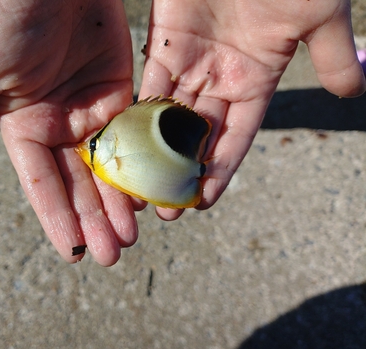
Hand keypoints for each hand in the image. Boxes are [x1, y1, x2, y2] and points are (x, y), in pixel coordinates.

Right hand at [0, 0, 138, 265]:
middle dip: (95, 221)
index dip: (57, 220)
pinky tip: (153, 191)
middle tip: (113, 255)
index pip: (42, 185)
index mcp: (24, 129)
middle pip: (79, 183)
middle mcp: (59, 126)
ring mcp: (91, 111)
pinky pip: (135, 134)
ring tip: (133, 235)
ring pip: (109, 166)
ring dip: (121, 201)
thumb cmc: (7, 16)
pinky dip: (144, 162)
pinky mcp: (121, 92)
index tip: (74, 253)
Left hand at [141, 0, 365, 220]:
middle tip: (165, 207)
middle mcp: (221, 77)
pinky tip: (127, 144)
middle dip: (182, 170)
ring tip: (140, 186)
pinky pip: (148, 86)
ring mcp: (191, 61)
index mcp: (256, 79)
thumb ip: (331, 57)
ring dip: (155, 151)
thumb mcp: (320, 16)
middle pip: (199, 134)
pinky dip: (138, 114)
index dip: (220, 169)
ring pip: (170, 117)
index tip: (203, 201)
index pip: (237, 136)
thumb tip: (351, 94)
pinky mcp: (163, 43)